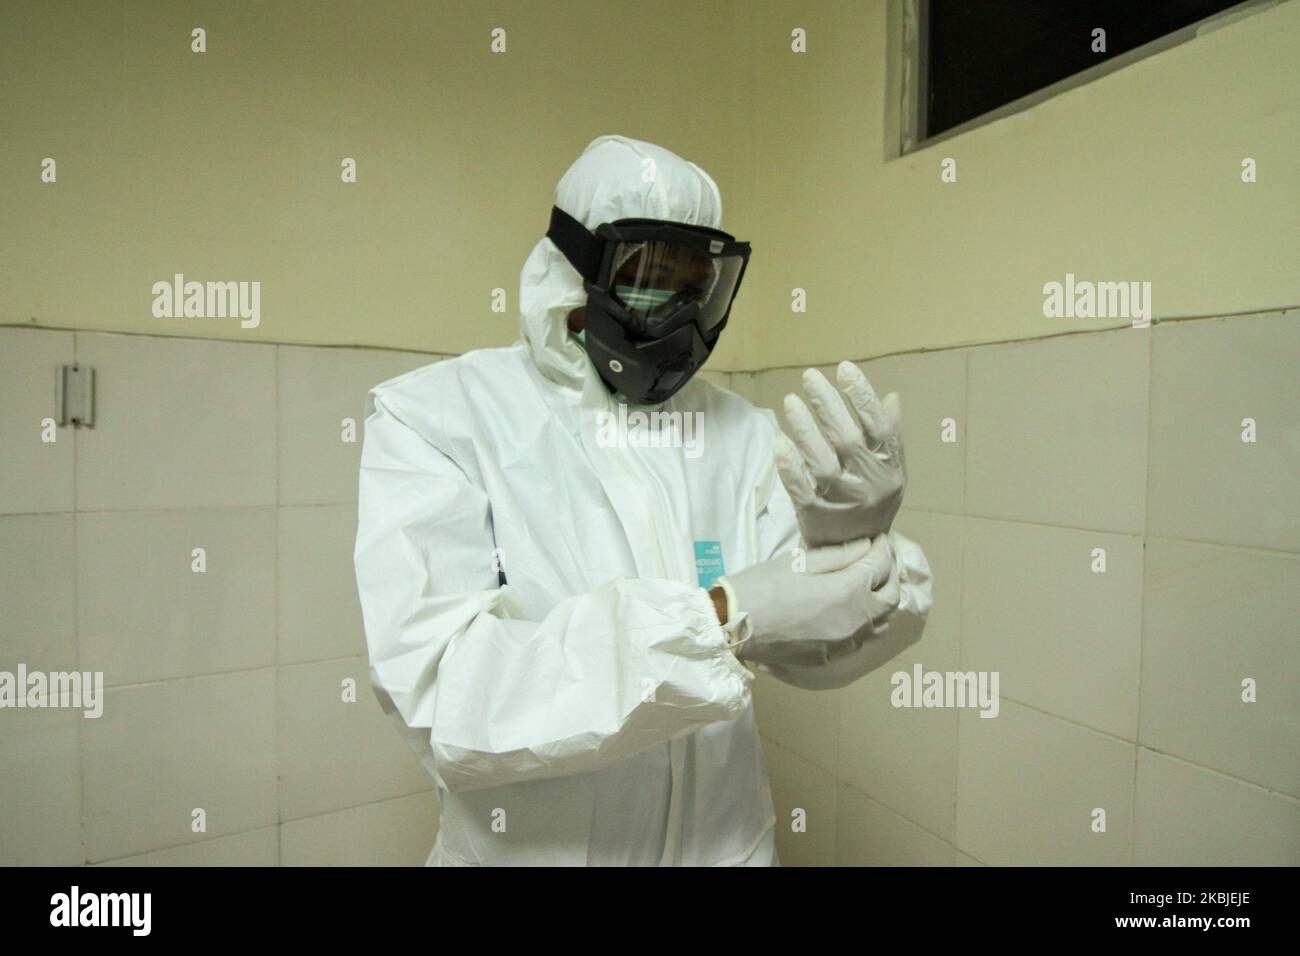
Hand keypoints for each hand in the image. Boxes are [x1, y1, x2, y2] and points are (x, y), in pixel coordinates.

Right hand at [717, 535, 899, 657]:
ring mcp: (846, 642)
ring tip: (867, 585)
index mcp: (849, 591)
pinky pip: (859, 638)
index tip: (877, 539)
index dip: (882, 548)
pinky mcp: (832, 656)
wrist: (735, 624)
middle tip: (876, 560)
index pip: (881, 566)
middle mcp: (856, 620)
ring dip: (879, 601)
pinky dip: (863, 622)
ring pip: (880, 622)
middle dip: (889, 575)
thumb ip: (840, 555)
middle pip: (891, 597)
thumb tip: (867, 547)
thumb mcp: (801, 561)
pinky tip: (849, 611)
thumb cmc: (764, 584)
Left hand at [775, 362, 905, 546]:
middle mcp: (868, 483)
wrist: (857, 553)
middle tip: (810, 377)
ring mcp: (842, 500)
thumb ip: (890, 436)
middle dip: (828, 404)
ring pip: (822, 461)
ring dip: (805, 429)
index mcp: (888, 467)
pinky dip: (790, 467)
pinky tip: (778, 443)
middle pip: (847, 438)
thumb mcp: (891, 471)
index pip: (878, 427)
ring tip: (790, 401)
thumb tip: (890, 397)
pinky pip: (801, 488)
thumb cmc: (873, 501)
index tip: (844, 369)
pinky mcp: (816, 515)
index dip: (862, 396)